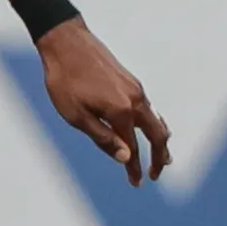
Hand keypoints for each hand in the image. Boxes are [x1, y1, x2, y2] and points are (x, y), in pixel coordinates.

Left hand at [40, 19, 171, 186]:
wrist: (66, 42)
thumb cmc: (64, 80)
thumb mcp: (76, 115)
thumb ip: (103, 138)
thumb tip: (127, 158)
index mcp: (121, 111)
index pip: (134, 148)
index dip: (135, 168)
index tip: (136, 183)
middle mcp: (135, 100)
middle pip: (158, 135)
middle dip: (159, 157)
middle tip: (156, 174)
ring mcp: (135, 89)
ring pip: (155, 120)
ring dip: (159, 140)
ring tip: (161, 155)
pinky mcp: (130, 81)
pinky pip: (147, 108)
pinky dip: (151, 124)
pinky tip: (147, 127)